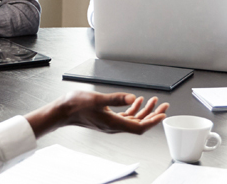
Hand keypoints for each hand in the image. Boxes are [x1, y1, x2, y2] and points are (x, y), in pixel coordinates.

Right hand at [24, 91, 168, 137]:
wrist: (62, 111)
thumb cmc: (76, 106)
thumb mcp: (97, 99)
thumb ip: (116, 99)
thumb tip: (131, 98)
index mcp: (114, 124)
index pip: (139, 127)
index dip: (153, 121)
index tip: (163, 115)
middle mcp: (114, 126)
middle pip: (139, 124)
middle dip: (153, 115)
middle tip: (163, 106)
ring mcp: (110, 124)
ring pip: (133, 120)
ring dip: (144, 111)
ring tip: (152, 101)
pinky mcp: (106, 119)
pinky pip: (124, 117)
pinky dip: (133, 109)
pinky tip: (135, 101)